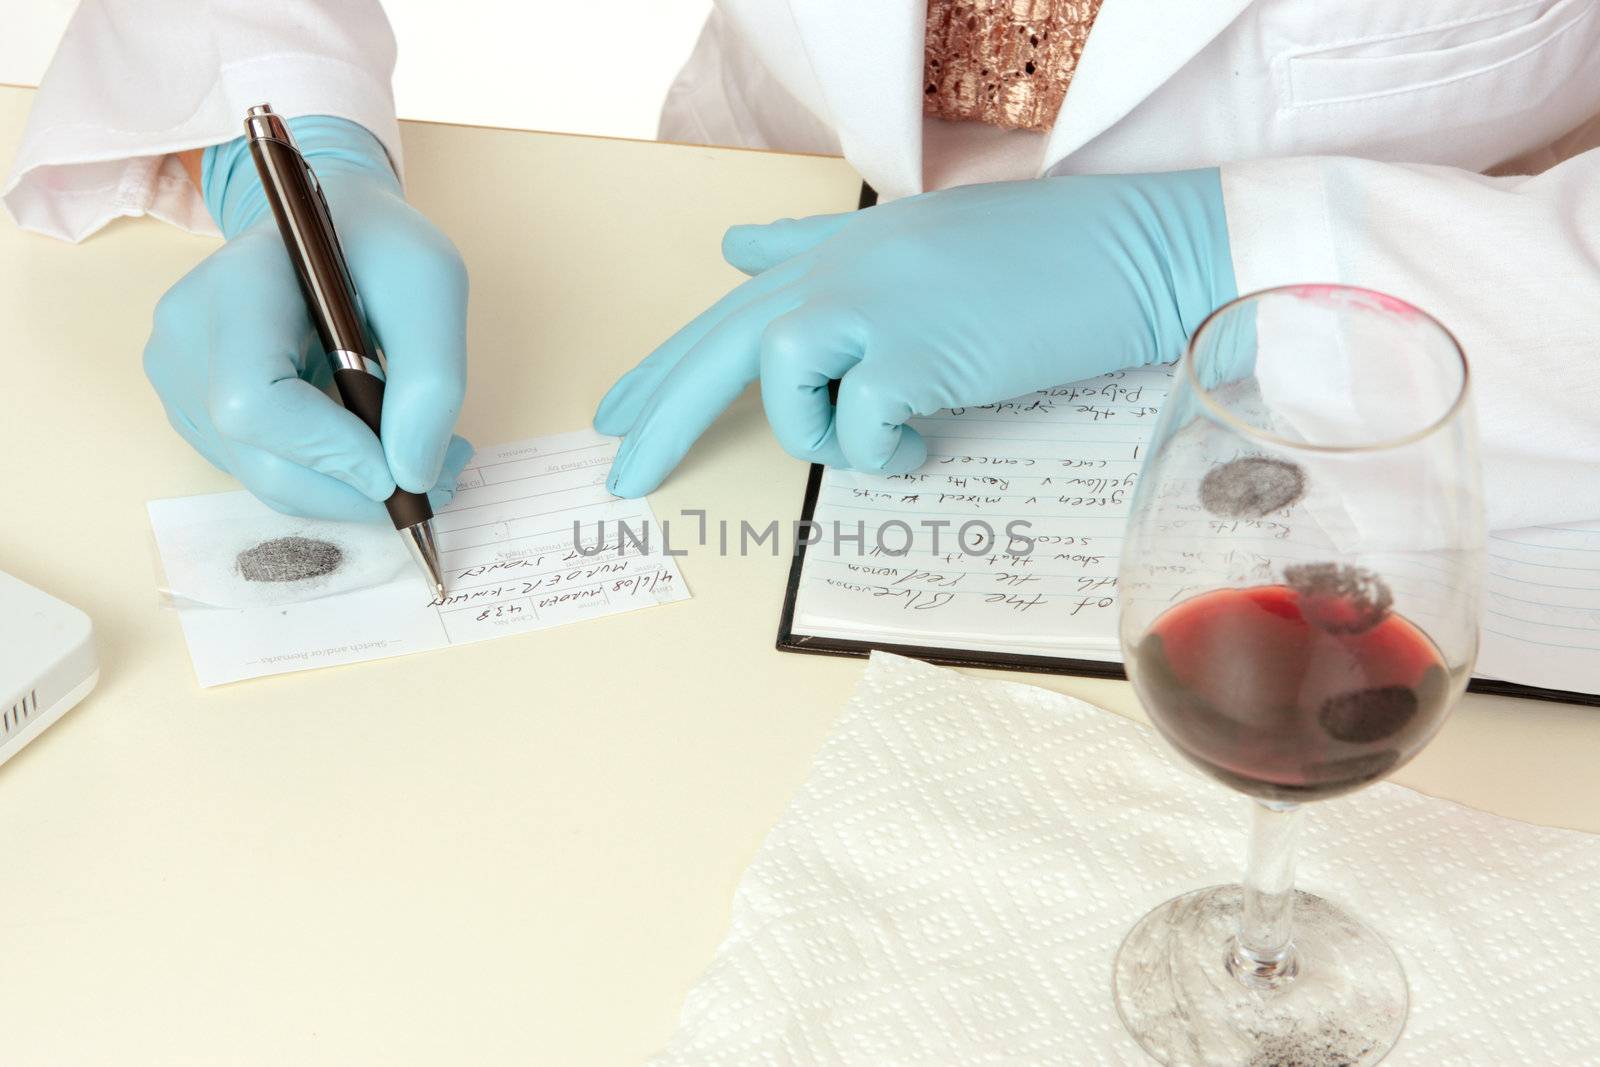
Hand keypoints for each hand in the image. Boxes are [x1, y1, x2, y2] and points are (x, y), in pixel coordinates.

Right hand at [144, 116, 471, 520]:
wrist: (326, 230)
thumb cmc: (378, 247)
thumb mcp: (432, 282)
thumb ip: (433, 377)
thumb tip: (412, 474)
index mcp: (236, 286)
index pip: (252, 399)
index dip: (329, 450)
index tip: (402, 467)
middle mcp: (187, 336)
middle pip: (261, 458)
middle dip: (357, 487)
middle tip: (439, 476)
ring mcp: (180, 378)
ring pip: (268, 478)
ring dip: (352, 488)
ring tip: (415, 450)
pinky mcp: (196, 412)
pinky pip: (265, 472)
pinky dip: (329, 478)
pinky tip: (370, 441)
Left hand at [595, 170, 1235, 496]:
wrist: (1127, 255)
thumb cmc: (1033, 258)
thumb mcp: (908, 238)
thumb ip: (815, 247)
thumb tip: (736, 248)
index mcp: (837, 252)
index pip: (728, 313)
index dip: (664, 367)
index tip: (615, 411)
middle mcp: (840, 270)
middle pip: (719, 347)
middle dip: (659, 416)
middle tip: (620, 476)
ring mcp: (873, 304)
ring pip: (780, 380)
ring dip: (816, 428)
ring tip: (885, 433)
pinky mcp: (914, 351)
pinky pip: (857, 426)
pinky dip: (884, 448)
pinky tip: (928, 434)